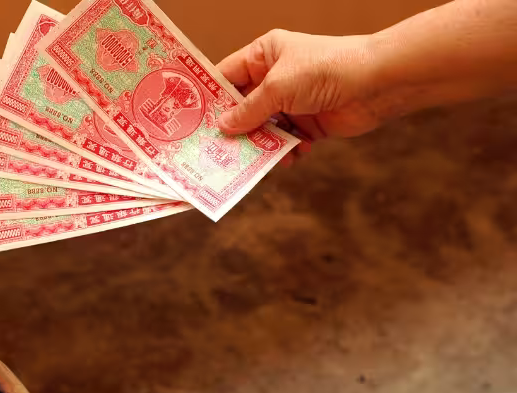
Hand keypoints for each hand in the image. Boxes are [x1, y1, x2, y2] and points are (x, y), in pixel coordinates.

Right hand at [216, 30, 383, 159]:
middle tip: (215, 150)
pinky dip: (285, 152)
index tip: (192, 121)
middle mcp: (275, 78)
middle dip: (233, 129)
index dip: (210, 97)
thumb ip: (248, 110)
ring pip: (263, 129)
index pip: (227, 76)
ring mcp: (291, 102)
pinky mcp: (308, 124)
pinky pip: (285, 142)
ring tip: (251, 162)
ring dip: (260, 145)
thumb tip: (223, 127)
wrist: (377, 83)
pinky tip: (289, 157)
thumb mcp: (278, 87)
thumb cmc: (326, 70)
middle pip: (242, 108)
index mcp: (264, 55)